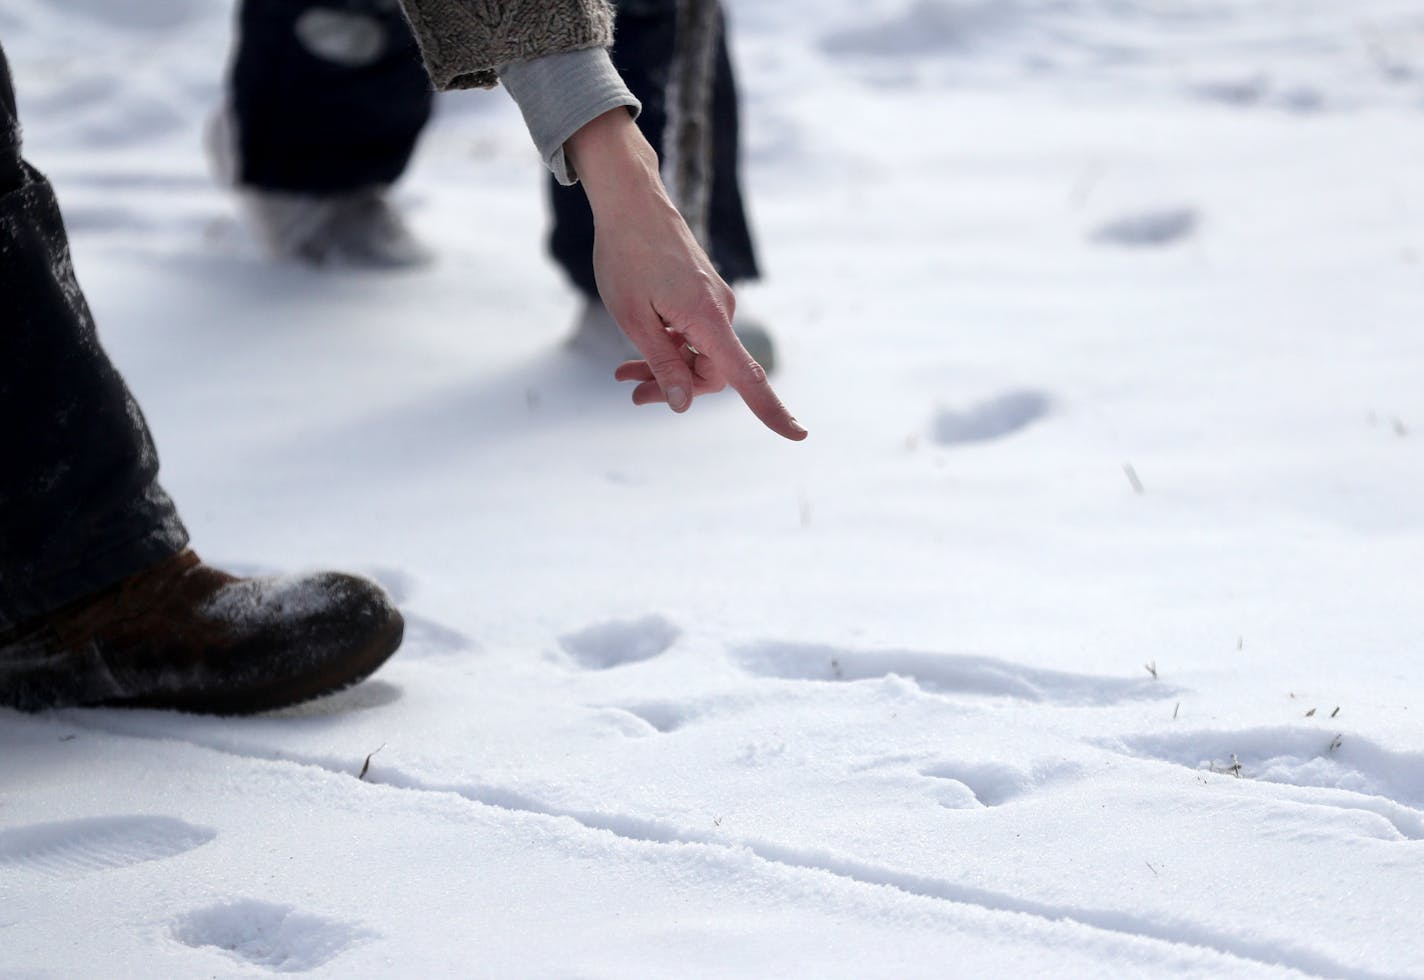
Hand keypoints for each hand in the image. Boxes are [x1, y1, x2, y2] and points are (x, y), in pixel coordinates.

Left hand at [565, 110, 806, 440]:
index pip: (746, 377)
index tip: (798, 436)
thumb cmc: (627, 258)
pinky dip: (669, 345)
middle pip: (712, 371)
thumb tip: (683, 406)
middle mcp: (721, 310)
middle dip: (676, 387)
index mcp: (708, 318)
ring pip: (698, 353)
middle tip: (632, 392)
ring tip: (624, 376)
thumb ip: (662, 364)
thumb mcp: (635, 319)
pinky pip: (693, 334)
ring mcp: (714, 300)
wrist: (631, 202)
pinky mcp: (703, 293)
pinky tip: (636, 352)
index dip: (771, 410)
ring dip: (666, 367)